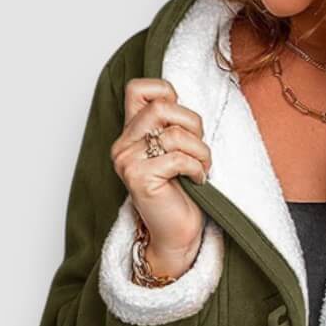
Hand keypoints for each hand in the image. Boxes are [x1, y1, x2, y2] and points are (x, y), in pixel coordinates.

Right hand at [110, 79, 211, 278]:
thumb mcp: (175, 151)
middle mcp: (123, 146)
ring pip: (174, 134)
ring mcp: (128, 162)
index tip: (183, 123)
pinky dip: (196, 168)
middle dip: (192, 125)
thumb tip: (180, 100)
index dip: (167, 94)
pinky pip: (177, 158)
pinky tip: (198, 181)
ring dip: (200, 151)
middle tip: (200, 149)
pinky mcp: (139, 179)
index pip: (138, 89)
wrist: (176, 236)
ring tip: (202, 167)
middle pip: (161, 107)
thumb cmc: (181, 194)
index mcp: (130, 134)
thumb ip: (171, 125)